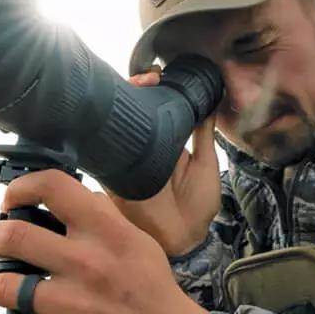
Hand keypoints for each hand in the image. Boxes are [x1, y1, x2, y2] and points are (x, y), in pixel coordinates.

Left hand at [0, 169, 207, 313]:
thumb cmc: (152, 294)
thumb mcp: (136, 242)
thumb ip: (99, 219)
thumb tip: (57, 199)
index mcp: (107, 232)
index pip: (52, 186)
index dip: (19, 188)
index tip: (10, 203)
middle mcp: (88, 263)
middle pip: (13, 235)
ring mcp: (76, 306)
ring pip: (3, 288)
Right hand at [106, 65, 221, 256]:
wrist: (184, 239)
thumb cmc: (198, 205)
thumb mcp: (206, 163)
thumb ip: (203, 131)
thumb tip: (211, 96)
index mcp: (164, 141)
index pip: (151, 107)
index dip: (151, 87)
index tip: (160, 74)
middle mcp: (142, 146)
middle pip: (130, 109)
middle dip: (135, 87)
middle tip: (149, 76)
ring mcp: (126, 158)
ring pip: (115, 121)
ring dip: (122, 100)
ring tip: (139, 85)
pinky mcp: (112, 172)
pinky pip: (103, 147)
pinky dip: (105, 127)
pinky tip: (115, 110)